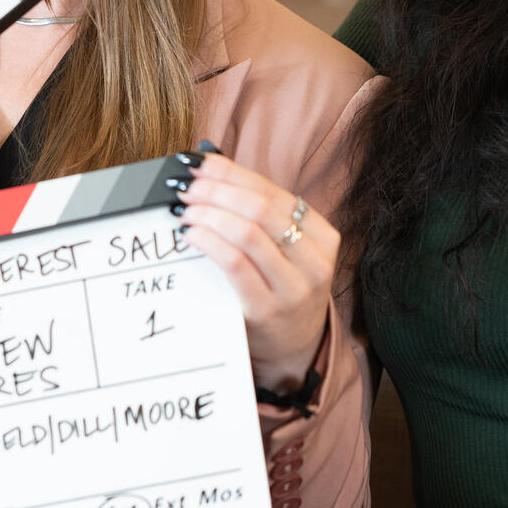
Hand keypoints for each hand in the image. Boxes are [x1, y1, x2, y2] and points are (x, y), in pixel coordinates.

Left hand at [174, 152, 335, 388]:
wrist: (293, 348)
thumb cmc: (280, 286)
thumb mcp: (284, 248)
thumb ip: (256, 208)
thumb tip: (208, 160)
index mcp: (322, 236)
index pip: (272, 191)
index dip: (231, 173)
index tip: (198, 164)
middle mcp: (314, 261)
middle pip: (260, 208)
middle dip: (216, 190)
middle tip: (186, 186)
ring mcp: (293, 288)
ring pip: (247, 233)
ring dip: (209, 213)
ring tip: (185, 208)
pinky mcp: (266, 310)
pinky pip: (234, 264)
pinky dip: (208, 241)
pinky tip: (191, 234)